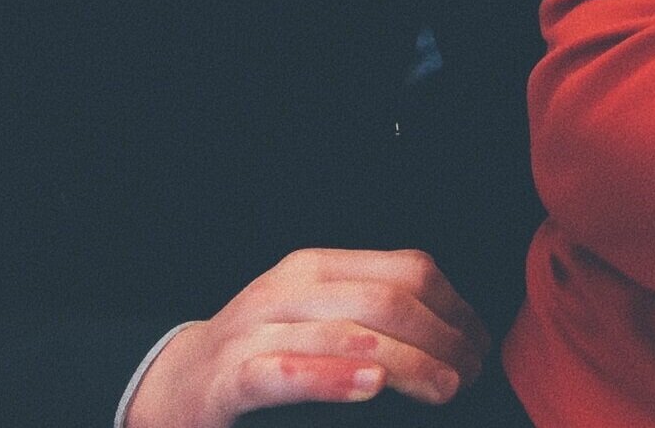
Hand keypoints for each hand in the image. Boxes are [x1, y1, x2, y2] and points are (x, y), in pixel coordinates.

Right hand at [124, 249, 489, 427]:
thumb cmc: (261, 352)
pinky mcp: (230, 378)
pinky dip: (333, 377)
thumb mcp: (316, 315)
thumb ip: (372, 311)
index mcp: (317, 267)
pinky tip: (371, 385)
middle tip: (469, 375)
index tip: (480, 343)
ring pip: (349, 333)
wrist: (174, 386)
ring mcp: (256, 331)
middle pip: (388, 301)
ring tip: (443, 386)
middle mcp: (288, 290)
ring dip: (409, 362)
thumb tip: (456, 330)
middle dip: (442, 338)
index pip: (407, 270)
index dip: (455, 307)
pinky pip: (287, 371)